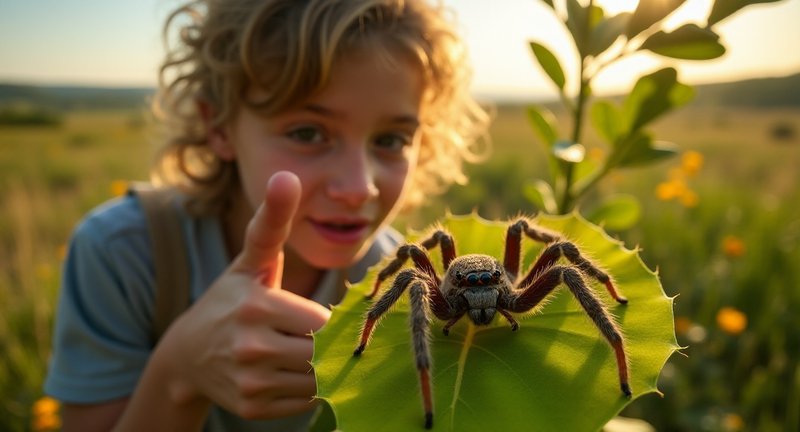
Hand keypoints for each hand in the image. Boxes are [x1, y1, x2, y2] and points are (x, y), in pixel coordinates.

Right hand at [158, 171, 330, 418]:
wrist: (186, 354)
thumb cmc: (229, 299)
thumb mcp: (251, 260)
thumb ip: (272, 220)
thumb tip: (287, 175)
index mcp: (256, 307)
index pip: (324, 322)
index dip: (329, 319)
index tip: (319, 315)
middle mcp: (250, 348)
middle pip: (323, 351)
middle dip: (327, 344)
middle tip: (315, 335)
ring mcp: (250, 382)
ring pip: (317, 379)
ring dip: (320, 367)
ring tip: (301, 351)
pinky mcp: (252, 407)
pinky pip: (304, 401)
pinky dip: (306, 388)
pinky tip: (288, 371)